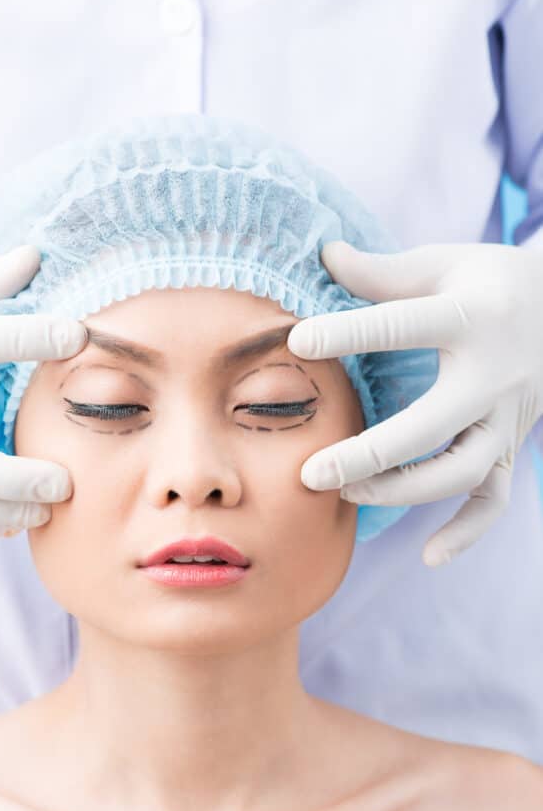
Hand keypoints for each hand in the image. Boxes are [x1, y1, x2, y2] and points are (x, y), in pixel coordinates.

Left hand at [287, 241, 542, 565]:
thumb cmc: (488, 282)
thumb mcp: (442, 264)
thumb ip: (382, 271)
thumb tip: (322, 254)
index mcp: (470, 318)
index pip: (402, 326)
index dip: (347, 332)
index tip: (297, 340)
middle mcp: (492, 376)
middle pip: (429, 427)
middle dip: (367, 456)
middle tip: (309, 473)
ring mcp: (507, 418)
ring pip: (460, 473)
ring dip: (403, 492)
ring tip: (345, 495)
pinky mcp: (512, 446)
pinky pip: (495, 500)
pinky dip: (467, 532)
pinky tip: (429, 556)